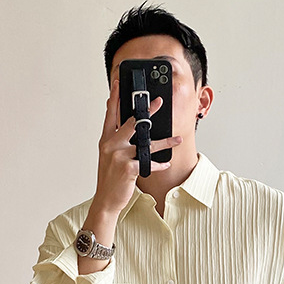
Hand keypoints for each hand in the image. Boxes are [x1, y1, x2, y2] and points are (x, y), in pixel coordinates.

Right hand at [94, 80, 181, 214]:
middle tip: (159, 102)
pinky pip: (149, 163)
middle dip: (147, 111)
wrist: (106, 200)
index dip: (115, 98)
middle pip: (132, 122)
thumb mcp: (109, 156)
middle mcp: (111, 145)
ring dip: (165, 142)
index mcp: (106, 140)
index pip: (110, 114)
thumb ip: (116, 140)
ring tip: (177, 139)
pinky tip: (166, 165)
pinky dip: (159, 165)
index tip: (119, 83)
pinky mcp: (128, 168)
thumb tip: (125, 125)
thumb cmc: (110, 178)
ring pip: (147, 144)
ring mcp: (119, 156)